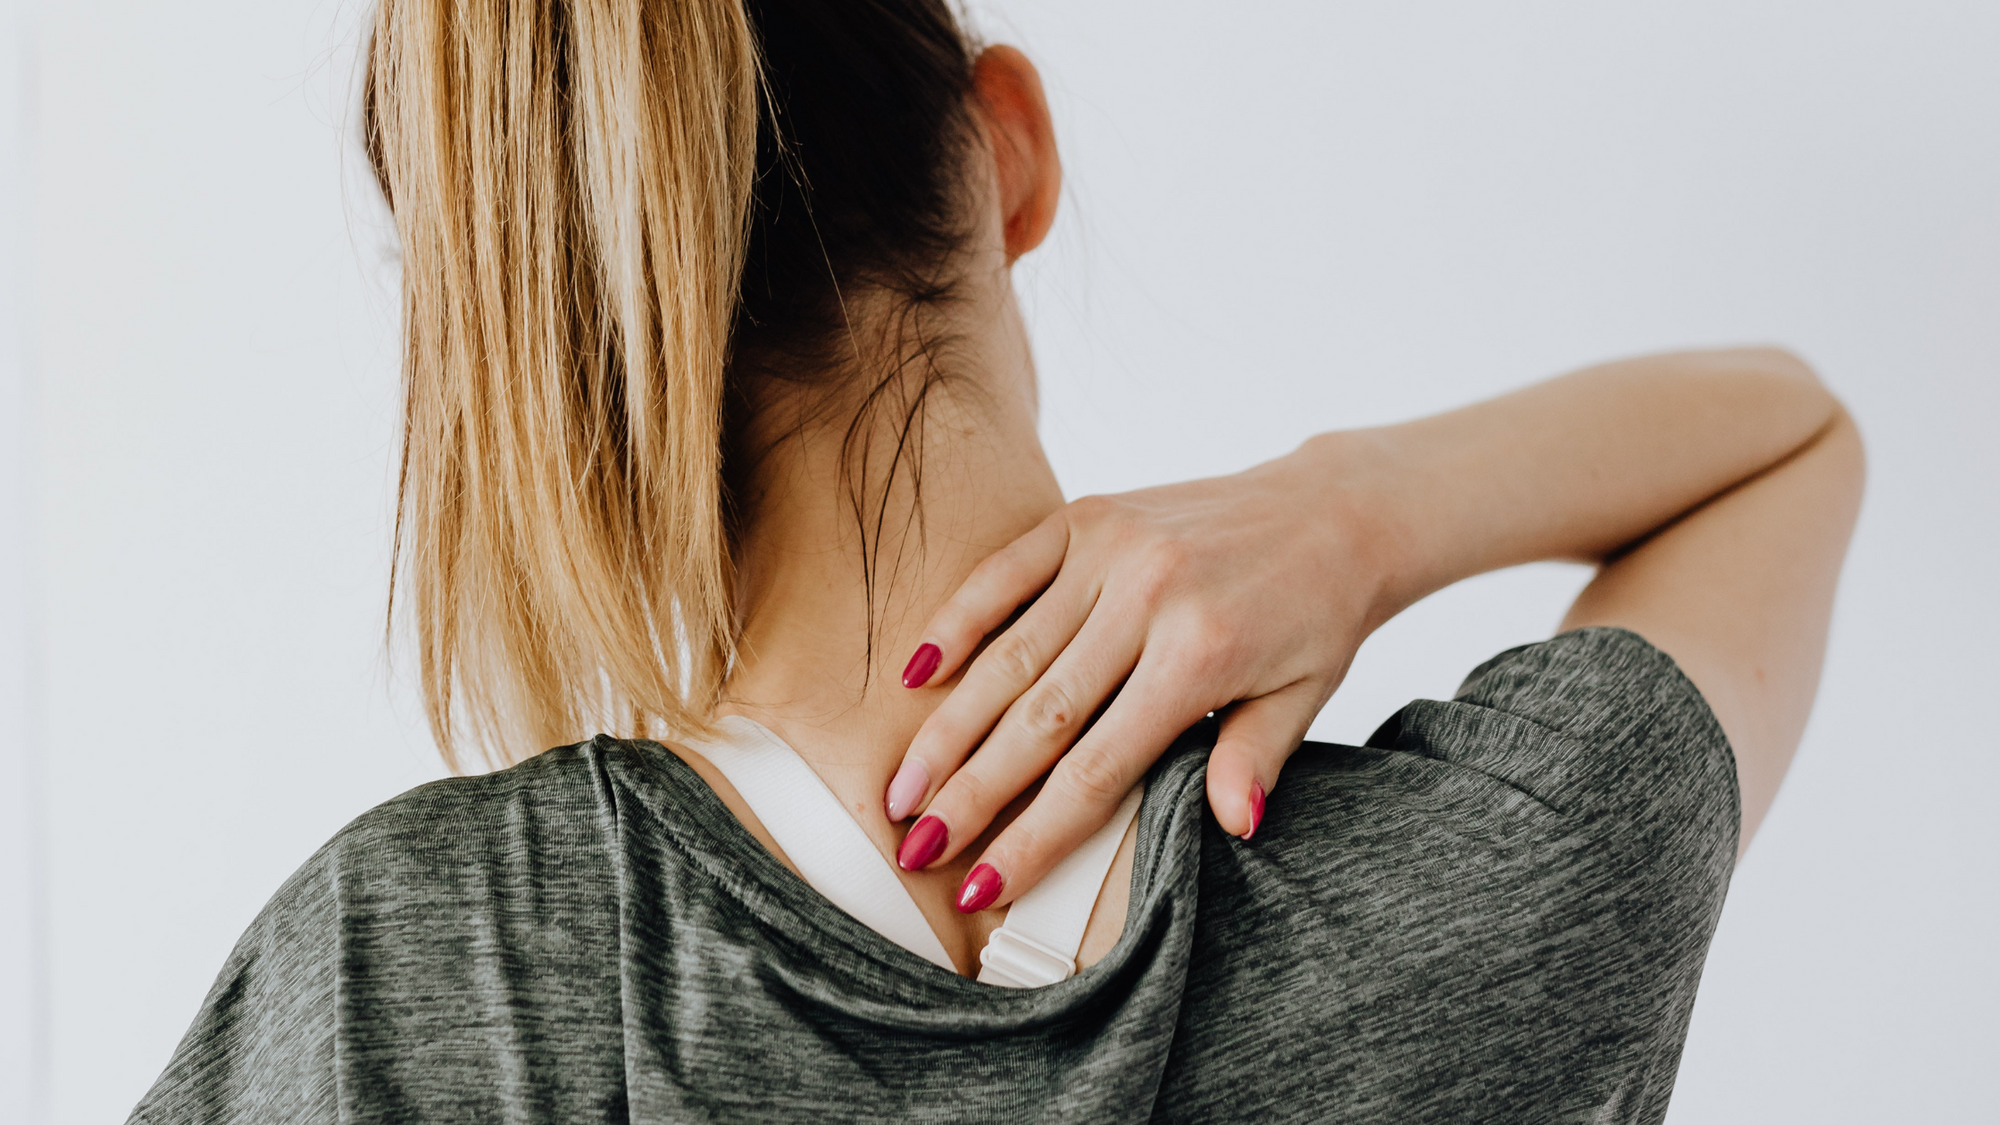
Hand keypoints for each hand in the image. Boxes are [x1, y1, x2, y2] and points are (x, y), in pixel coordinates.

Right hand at [884, 439, 1393, 909]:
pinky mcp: (1088, 516)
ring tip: (901, 789)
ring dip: (948, 728)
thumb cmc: (1315, 616)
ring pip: (1009, 655)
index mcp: (1201, 656)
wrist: (1333, 510)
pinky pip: (1005, 573)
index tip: (982, 884)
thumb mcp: (1304, 697)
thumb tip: (1230, 827)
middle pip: (1037, 718)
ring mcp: (1111, 552)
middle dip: (969, 793)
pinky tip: (914, 675)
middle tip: (913, 848)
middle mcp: (1147, 599)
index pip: (1098, 769)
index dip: (1034, 834)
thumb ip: (1255, 759)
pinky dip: (956, 622)